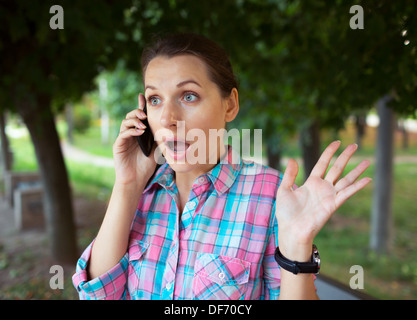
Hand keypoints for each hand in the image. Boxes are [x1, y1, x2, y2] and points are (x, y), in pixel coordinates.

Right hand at [113, 93, 156, 185]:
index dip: (140, 106)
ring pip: (125, 123)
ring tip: (143, 124)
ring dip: (134, 121)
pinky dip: (131, 131)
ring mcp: (123, 139)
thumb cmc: (146, 166)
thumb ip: (158, 137)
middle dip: (137, 112)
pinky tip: (140, 132)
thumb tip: (170, 128)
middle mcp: (129, 134)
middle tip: (144, 114)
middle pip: (130, 116)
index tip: (144, 96)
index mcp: (138, 133)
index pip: (138, 117)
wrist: (136, 180)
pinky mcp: (118, 145)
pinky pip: (123, 134)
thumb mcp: (156, 149)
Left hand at [275, 141, 371, 260]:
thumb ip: (289, 175)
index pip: (322, 163)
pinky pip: (347, 193)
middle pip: (337, 168)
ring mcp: (329, 196)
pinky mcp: (333, 205)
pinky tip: (367, 179)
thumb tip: (293, 159)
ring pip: (346, 179)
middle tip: (355, 145)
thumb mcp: (284, 190)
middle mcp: (322, 188)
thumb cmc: (286, 213)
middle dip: (346, 156)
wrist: (291, 230)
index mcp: (311, 183)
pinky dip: (357, 186)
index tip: (337, 142)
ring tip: (368, 161)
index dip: (329, 152)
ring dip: (357, 170)